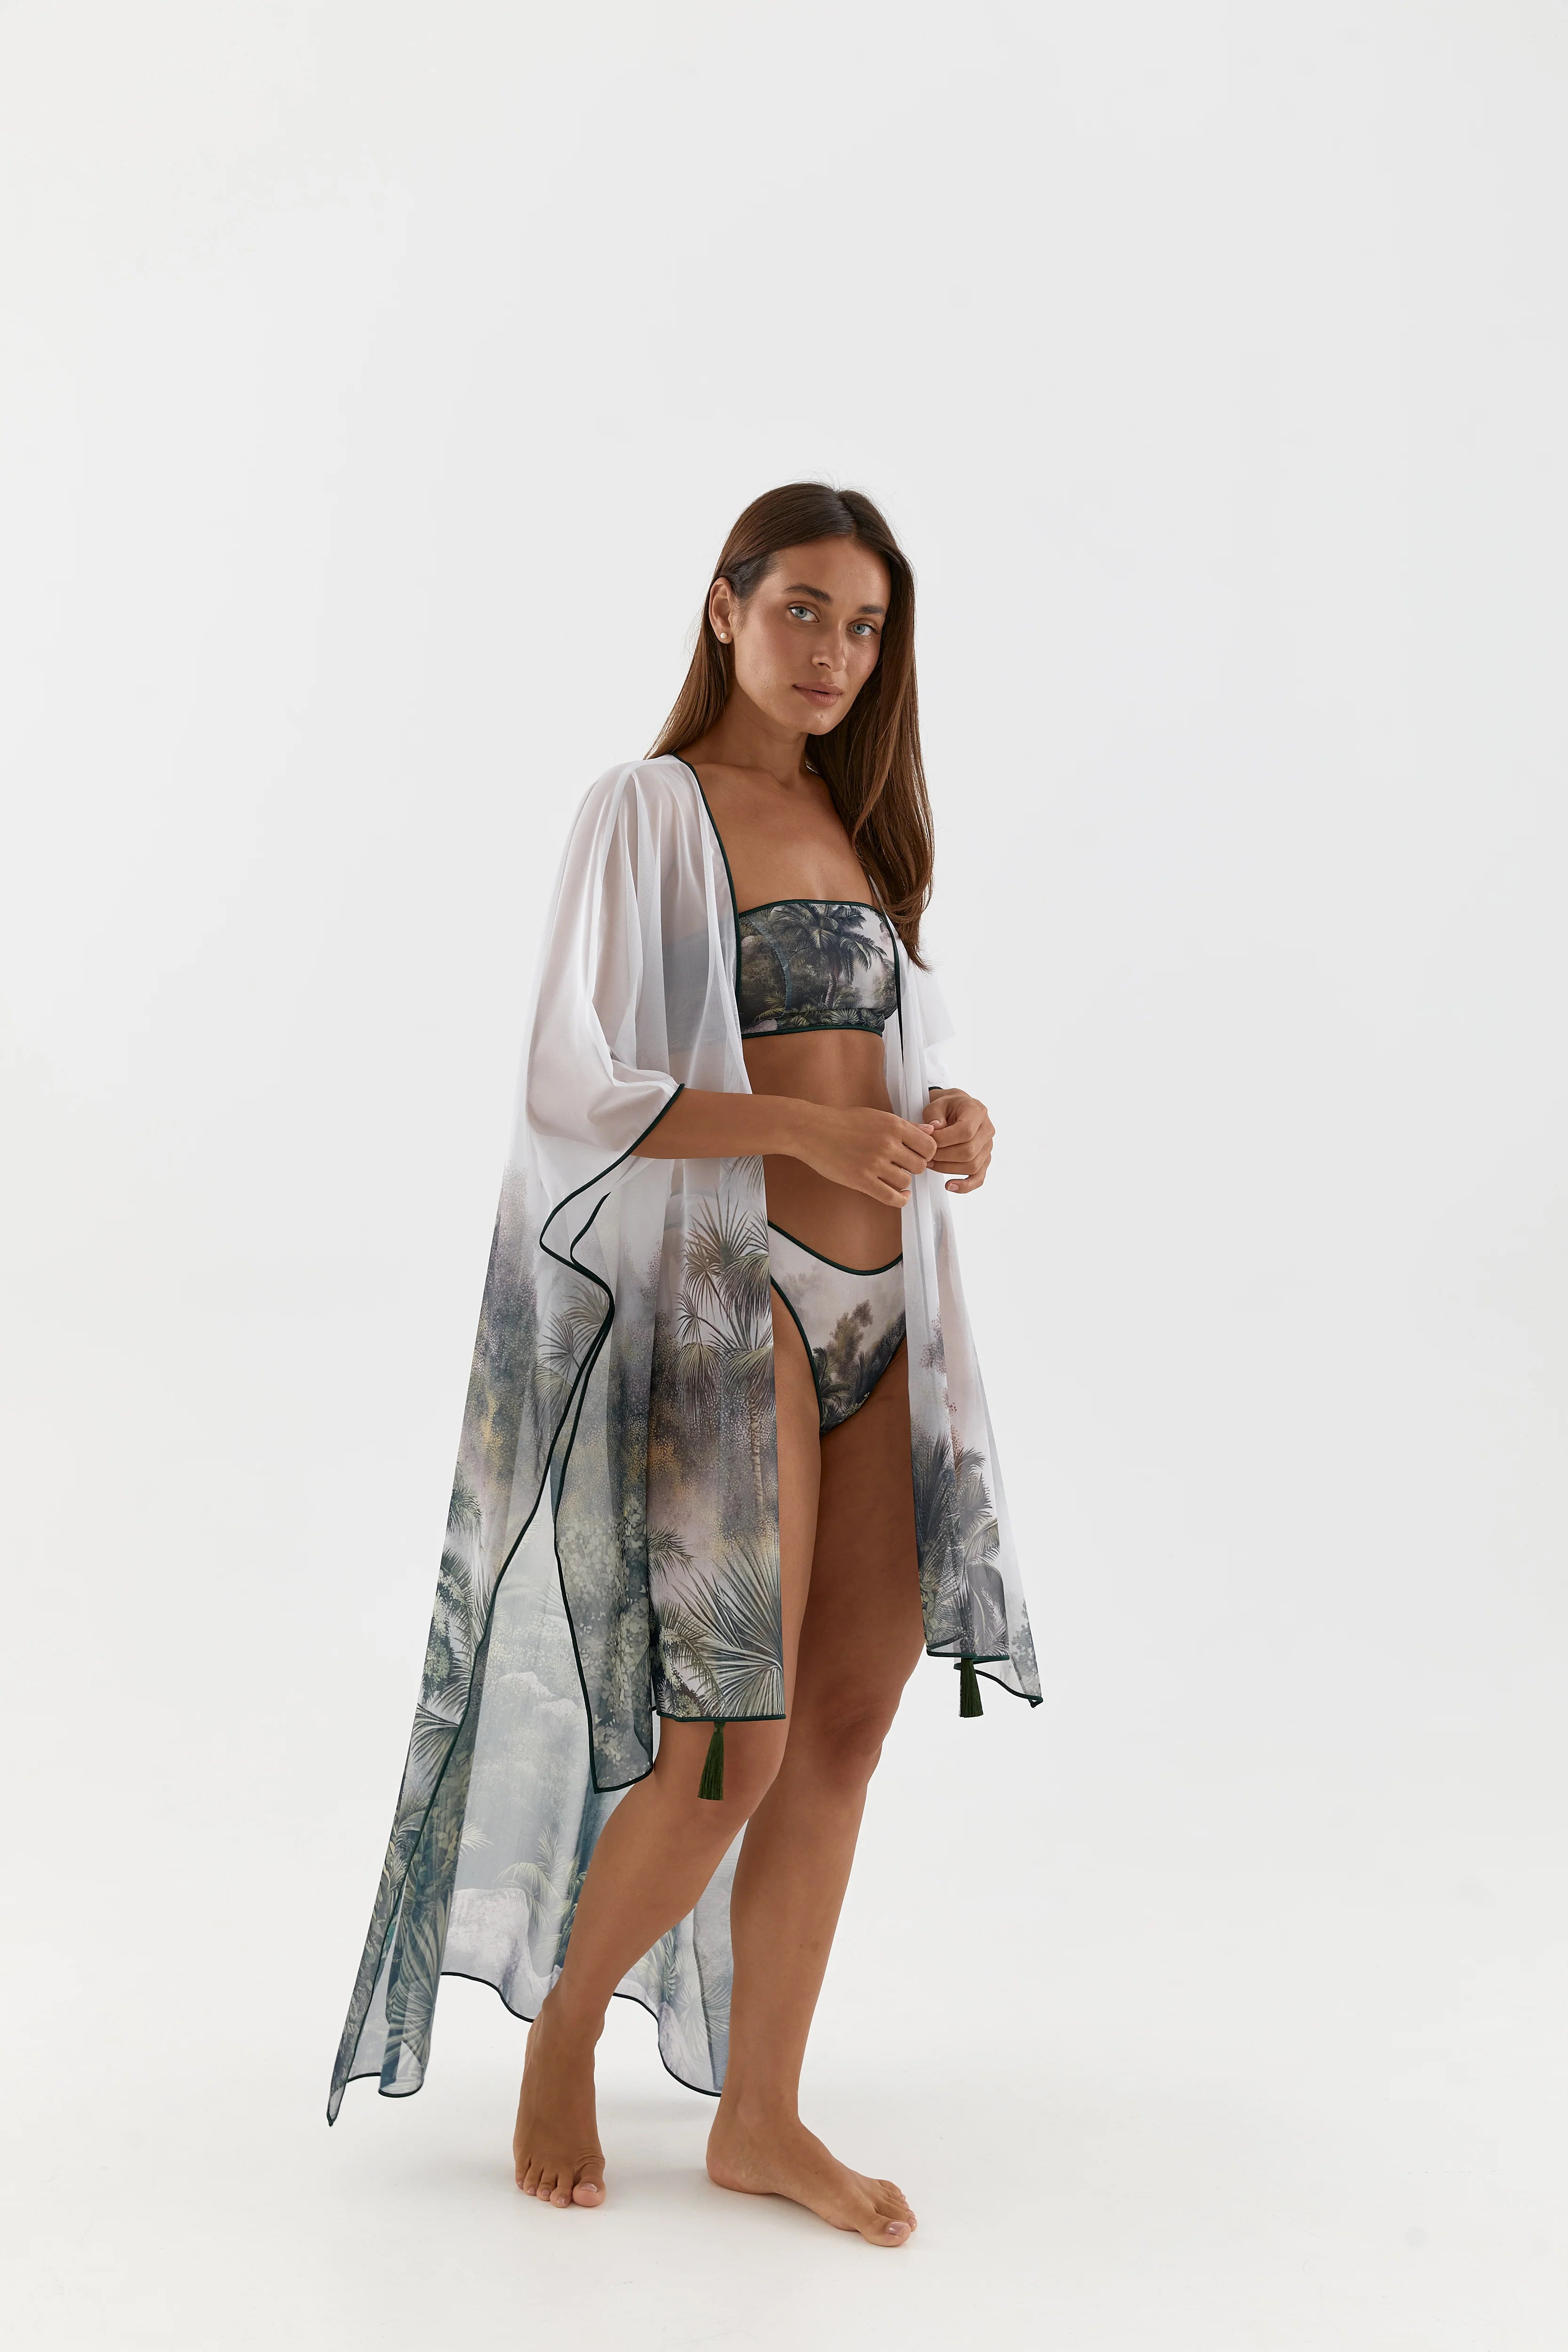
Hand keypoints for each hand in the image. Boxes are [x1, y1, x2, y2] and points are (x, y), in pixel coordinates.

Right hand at [794, 1103, 938, 1206]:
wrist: (813, 1130)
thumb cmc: (844, 1122)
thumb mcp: (878, 1116)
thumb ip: (906, 1125)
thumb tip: (931, 1131)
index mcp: (893, 1125)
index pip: (929, 1146)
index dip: (927, 1153)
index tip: (918, 1155)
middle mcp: (887, 1144)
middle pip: (920, 1166)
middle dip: (913, 1167)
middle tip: (902, 1165)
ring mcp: (874, 1163)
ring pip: (906, 1182)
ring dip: (902, 1181)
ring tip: (892, 1175)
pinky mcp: (862, 1180)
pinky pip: (892, 1197)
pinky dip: (901, 1199)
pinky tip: (900, 1195)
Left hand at [924, 1088, 993, 1192]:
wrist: (956, 1108)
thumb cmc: (946, 1106)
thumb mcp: (936, 1103)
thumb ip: (933, 1115)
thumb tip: (934, 1130)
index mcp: (977, 1111)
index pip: (965, 1131)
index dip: (944, 1140)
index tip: (927, 1141)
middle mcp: (987, 1129)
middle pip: (969, 1152)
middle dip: (942, 1157)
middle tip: (925, 1156)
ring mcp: (988, 1147)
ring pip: (972, 1166)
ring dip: (947, 1169)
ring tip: (930, 1165)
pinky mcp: (984, 1160)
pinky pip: (979, 1178)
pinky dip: (965, 1185)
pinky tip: (949, 1186)